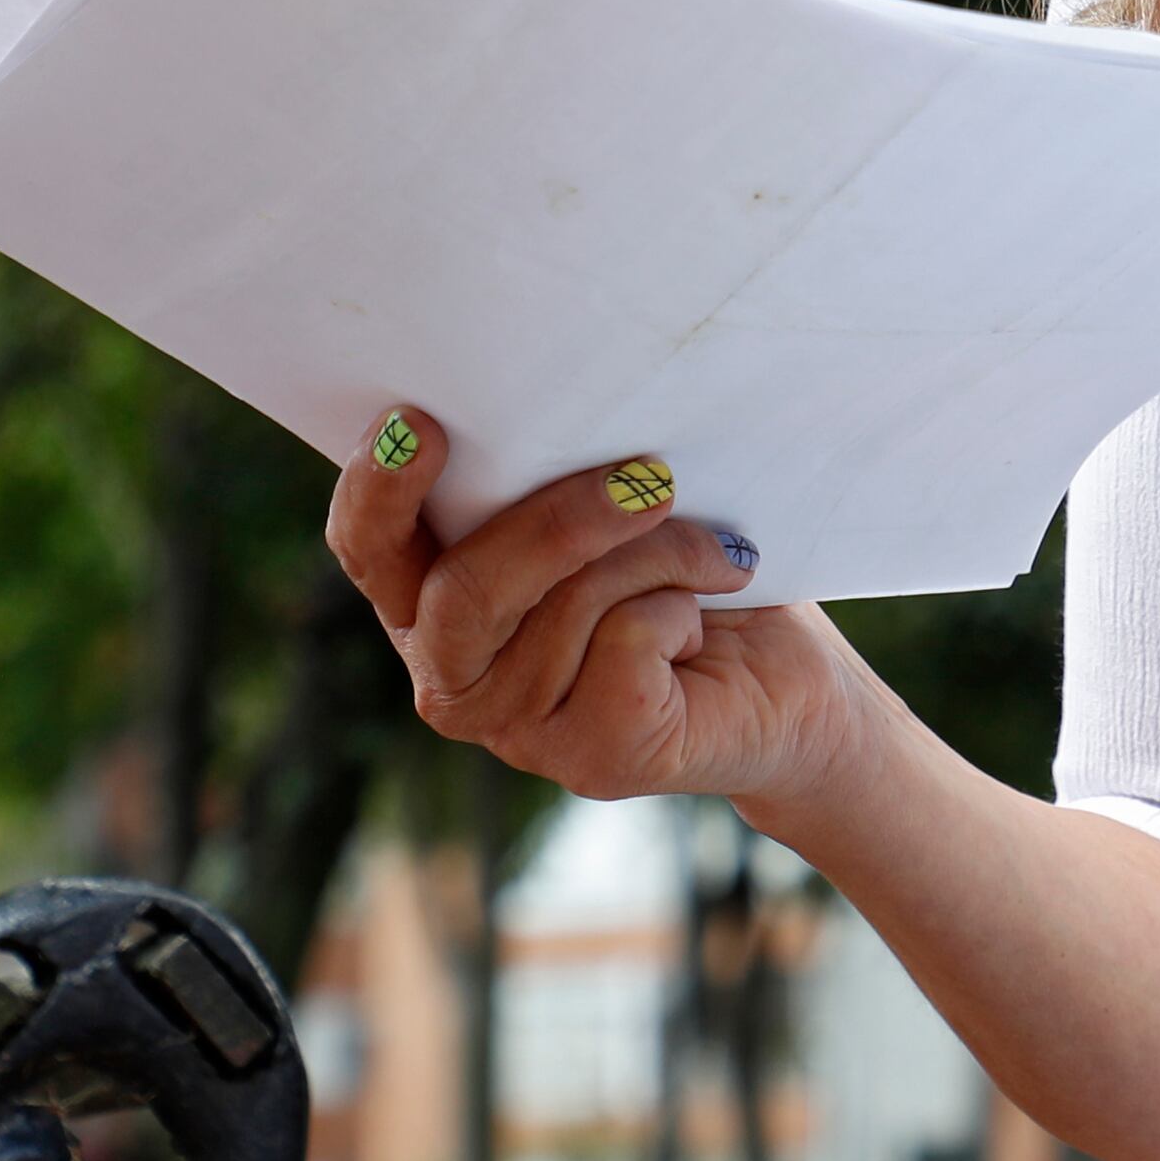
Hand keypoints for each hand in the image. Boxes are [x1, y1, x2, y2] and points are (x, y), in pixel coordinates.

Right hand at [328, 409, 892, 812]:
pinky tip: (702, 626)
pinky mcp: (597, 758)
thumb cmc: (692, 574)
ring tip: (715, 552)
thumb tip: (550, 402)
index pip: (368, 548)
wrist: (791, 684)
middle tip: (647, 474)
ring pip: (566, 606)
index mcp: (434, 604)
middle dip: (557, 521)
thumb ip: (554, 477)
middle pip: (464, 591)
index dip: (378, 486)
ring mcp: (521, 730)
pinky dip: (682, 608)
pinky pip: (627, 644)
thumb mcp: (615, 510)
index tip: (420, 422)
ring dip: (659, 552)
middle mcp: (456, 679)